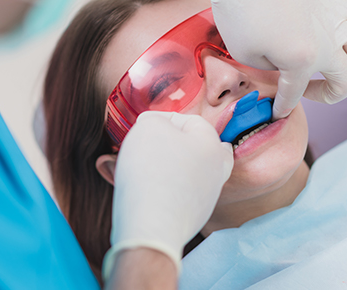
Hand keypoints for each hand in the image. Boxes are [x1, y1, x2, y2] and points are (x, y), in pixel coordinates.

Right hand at [103, 111, 232, 278]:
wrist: (151, 226)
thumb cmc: (153, 171)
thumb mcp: (149, 127)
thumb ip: (154, 120)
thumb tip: (154, 126)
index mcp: (212, 145)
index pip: (190, 120)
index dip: (163, 119)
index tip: (141, 126)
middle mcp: (215, 171)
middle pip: (196, 148)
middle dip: (169, 144)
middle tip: (148, 144)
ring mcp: (205, 196)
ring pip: (183, 172)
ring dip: (159, 165)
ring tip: (130, 166)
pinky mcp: (191, 217)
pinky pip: (174, 193)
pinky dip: (158, 187)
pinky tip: (137, 187)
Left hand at [161, 0, 346, 118]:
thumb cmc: (238, 11)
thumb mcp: (245, 54)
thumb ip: (270, 68)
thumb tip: (282, 65)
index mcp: (303, 60)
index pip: (295, 93)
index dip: (284, 106)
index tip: (277, 113)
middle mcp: (327, 40)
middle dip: (328, 95)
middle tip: (308, 92)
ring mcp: (334, 15)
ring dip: (346, 63)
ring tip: (325, 62)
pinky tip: (328, 32)